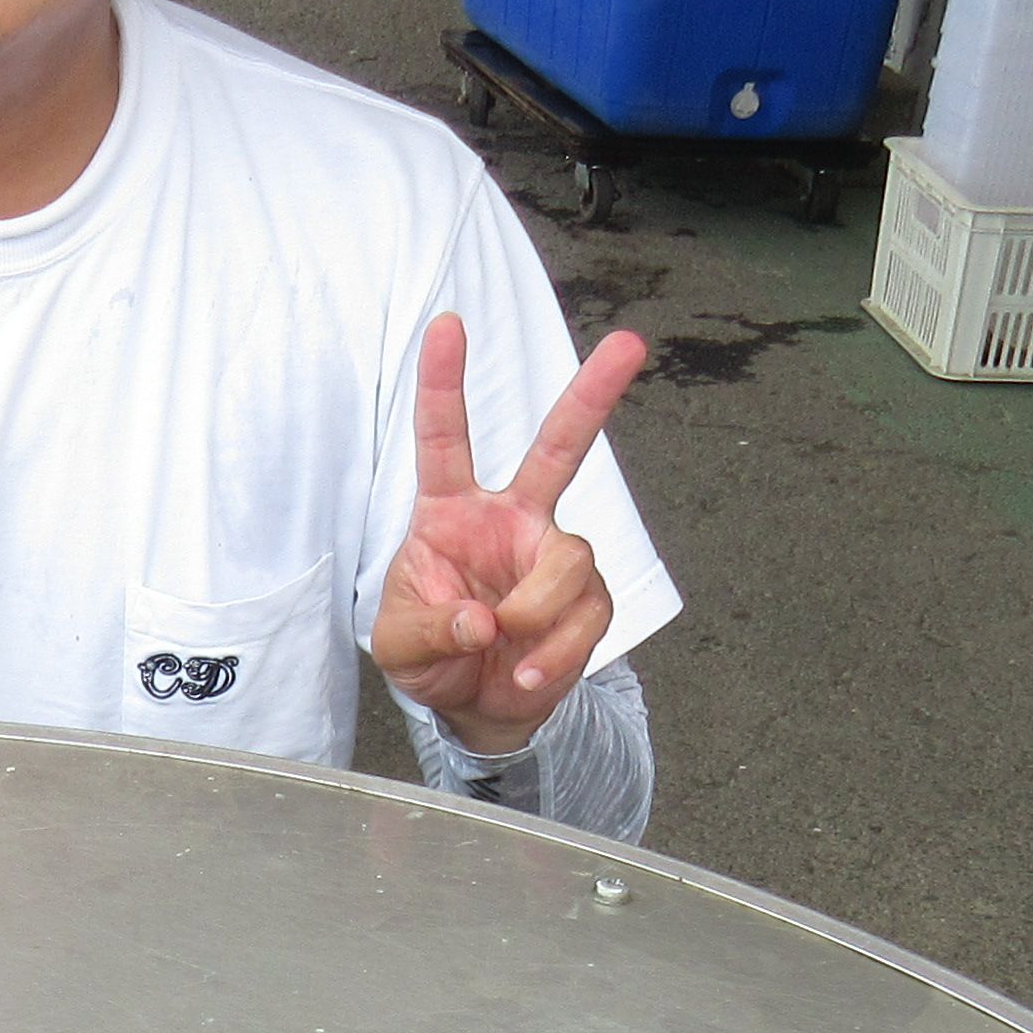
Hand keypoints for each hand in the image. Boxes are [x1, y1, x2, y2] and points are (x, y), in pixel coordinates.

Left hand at [366, 315, 649, 757]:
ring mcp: (553, 555)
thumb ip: (432, 629)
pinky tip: (526, 673)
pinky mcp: (586, 600)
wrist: (475, 708)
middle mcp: (510, 519)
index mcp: (451, 512)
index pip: (445, 438)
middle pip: (558, 446)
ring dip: (536, 611)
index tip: (446, 324)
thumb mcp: (401, 647)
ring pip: (570, 560)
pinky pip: (585, 616)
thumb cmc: (430, 656)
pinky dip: (554, 654)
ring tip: (507, 646)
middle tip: (631, 344)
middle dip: (594, 395)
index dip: (443, 382)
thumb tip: (482, 620)